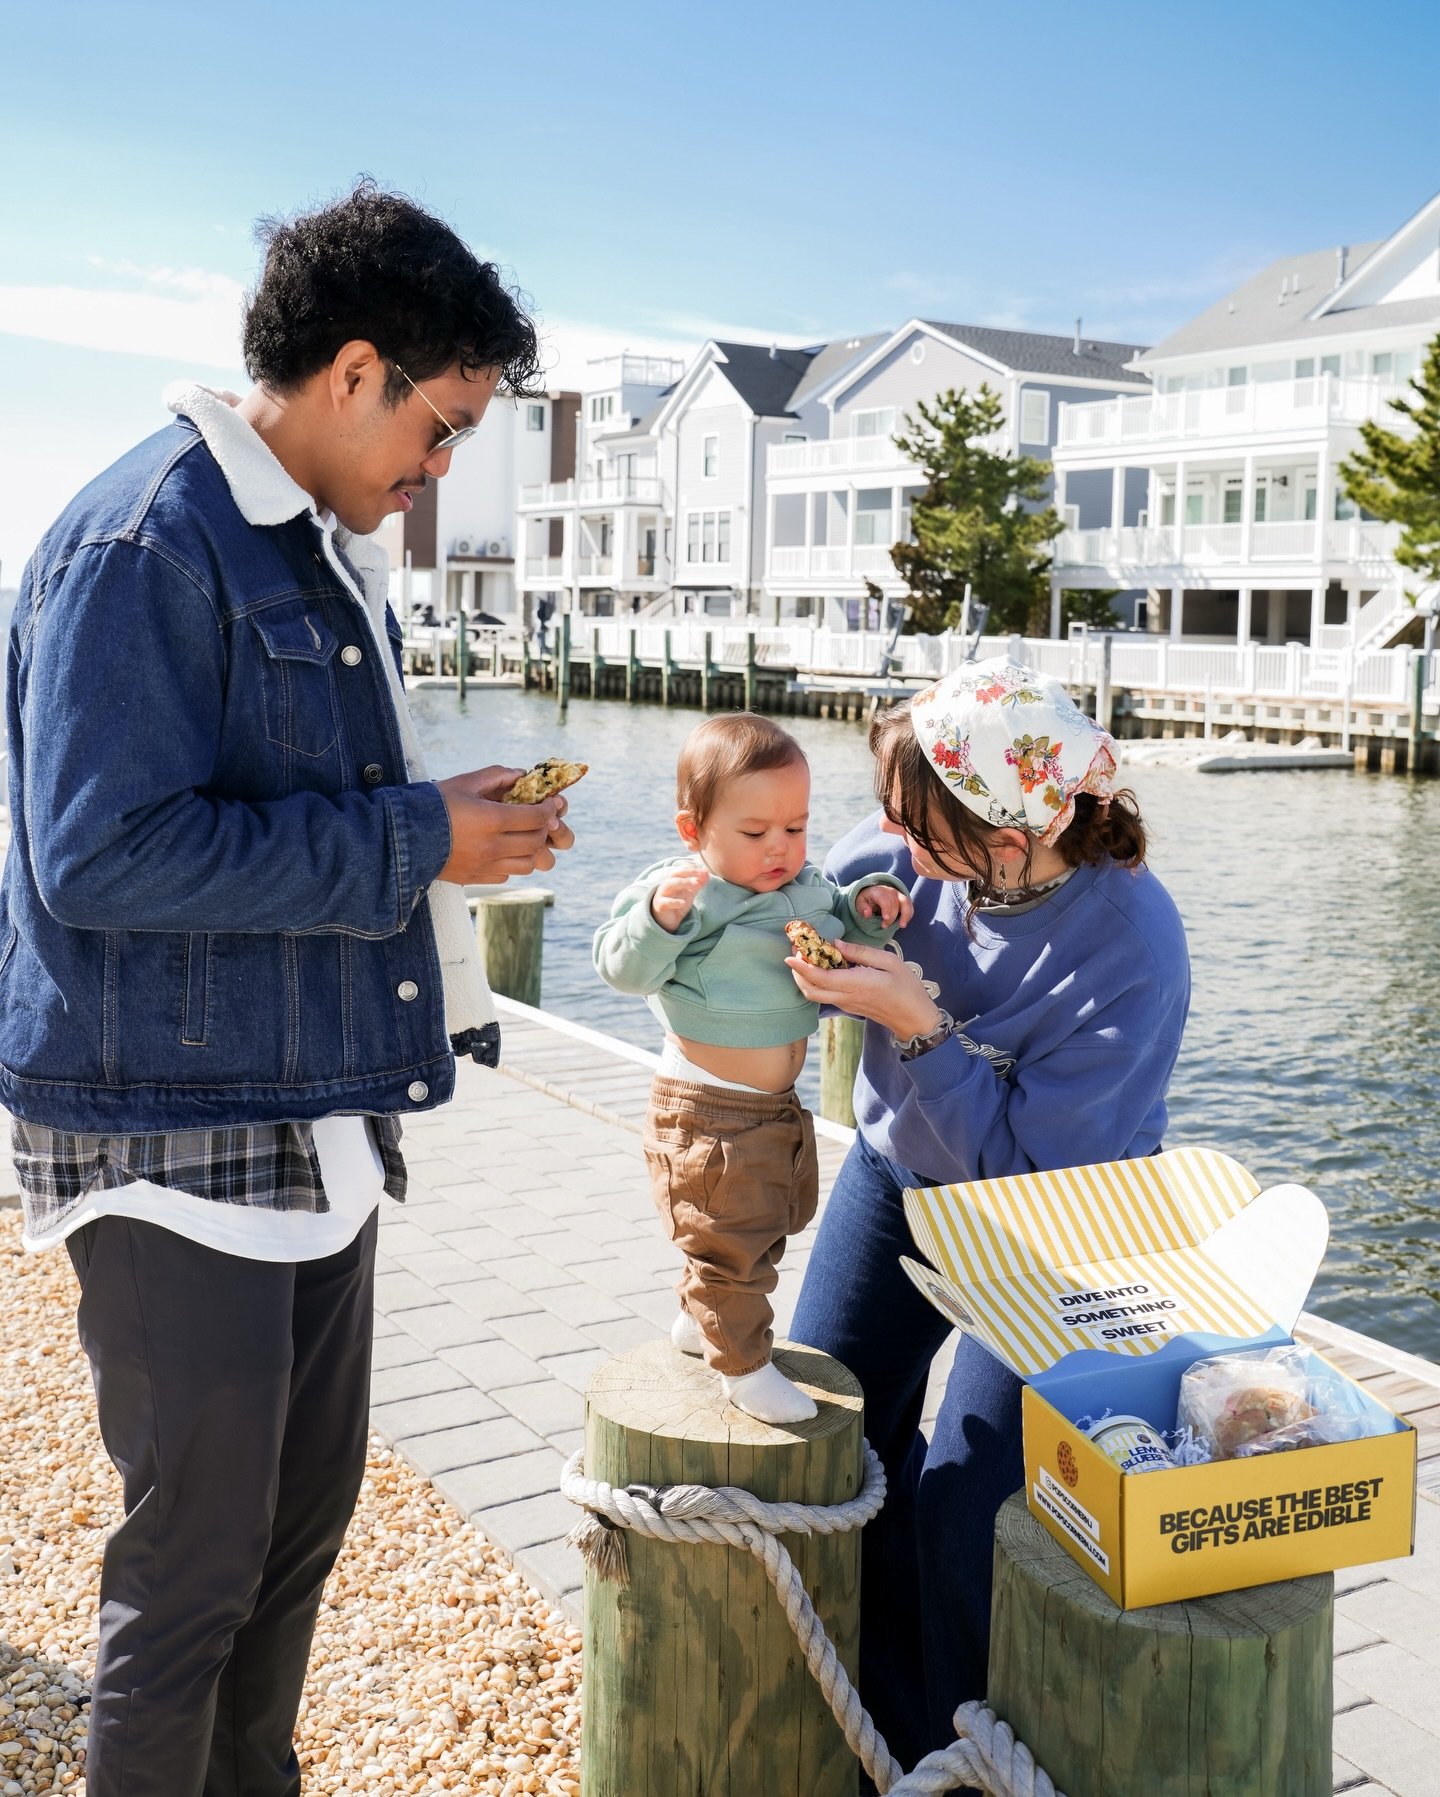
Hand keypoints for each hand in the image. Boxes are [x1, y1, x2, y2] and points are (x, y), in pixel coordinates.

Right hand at [435, 766, 574, 882]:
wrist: (401, 837)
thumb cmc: (431, 805)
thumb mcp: (463, 783)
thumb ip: (495, 775)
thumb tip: (519, 774)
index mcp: (491, 820)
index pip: (536, 818)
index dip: (549, 810)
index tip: (551, 804)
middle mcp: (492, 846)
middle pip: (535, 842)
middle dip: (543, 828)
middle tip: (539, 818)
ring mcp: (484, 865)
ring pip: (526, 864)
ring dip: (531, 850)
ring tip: (522, 837)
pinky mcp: (474, 877)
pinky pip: (506, 875)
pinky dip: (511, 863)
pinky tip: (502, 850)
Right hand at [650, 864, 708, 931]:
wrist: (667, 920)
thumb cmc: (677, 903)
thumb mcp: (689, 893)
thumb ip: (697, 884)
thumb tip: (707, 874)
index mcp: (673, 880)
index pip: (682, 870)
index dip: (693, 869)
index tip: (705, 871)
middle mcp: (666, 885)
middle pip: (675, 874)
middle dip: (688, 872)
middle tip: (701, 875)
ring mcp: (661, 895)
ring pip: (669, 884)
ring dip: (683, 883)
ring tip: (696, 885)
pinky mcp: (660, 906)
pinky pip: (665, 902)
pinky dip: (674, 902)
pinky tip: (683, 903)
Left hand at [785, 940, 940, 1039]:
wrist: (914, 1018)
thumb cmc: (906, 987)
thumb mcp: (889, 961)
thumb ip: (860, 952)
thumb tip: (836, 944)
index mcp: (856, 984)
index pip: (819, 978)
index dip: (801, 967)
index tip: (790, 954)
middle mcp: (846, 997)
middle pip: (809, 990)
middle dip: (797, 972)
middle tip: (796, 952)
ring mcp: (846, 1004)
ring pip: (815, 995)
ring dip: (804, 978)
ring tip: (806, 957)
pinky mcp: (848, 1006)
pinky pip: (825, 996)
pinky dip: (816, 982)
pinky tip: (822, 967)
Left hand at [854, 884, 913, 928]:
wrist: (872, 893)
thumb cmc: (866, 899)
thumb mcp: (859, 903)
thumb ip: (862, 908)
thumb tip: (867, 913)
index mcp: (878, 892)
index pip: (885, 900)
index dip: (887, 909)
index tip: (885, 919)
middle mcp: (890, 891)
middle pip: (895, 903)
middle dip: (892, 916)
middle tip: (884, 926)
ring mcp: (898, 895)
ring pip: (906, 903)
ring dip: (906, 915)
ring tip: (902, 925)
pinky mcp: (903, 900)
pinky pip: (909, 906)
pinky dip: (908, 915)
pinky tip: (903, 923)